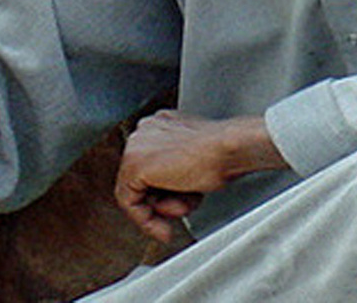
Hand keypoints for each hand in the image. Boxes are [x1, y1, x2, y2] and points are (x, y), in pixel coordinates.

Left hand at [113, 110, 287, 243]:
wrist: (227, 148)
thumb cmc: (222, 153)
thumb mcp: (196, 161)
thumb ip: (179, 170)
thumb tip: (176, 190)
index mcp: (160, 126)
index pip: (152, 166)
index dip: (165, 193)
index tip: (176, 208)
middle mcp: (144, 132)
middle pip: (142, 179)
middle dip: (163, 203)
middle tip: (175, 220)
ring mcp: (136, 146)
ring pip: (136, 191)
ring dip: (164, 209)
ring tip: (184, 207)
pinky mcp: (134, 165)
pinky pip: (129, 201)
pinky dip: (145, 221)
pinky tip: (164, 230)